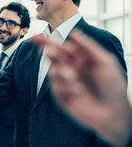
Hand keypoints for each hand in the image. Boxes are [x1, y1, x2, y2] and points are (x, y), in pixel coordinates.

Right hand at [32, 31, 131, 146]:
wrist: (113, 113)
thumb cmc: (113, 88)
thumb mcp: (105, 63)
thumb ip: (88, 47)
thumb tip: (73, 33)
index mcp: (80, 59)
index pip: (60, 46)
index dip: (47, 41)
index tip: (34, 37)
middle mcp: (70, 69)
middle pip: (53, 56)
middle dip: (51, 53)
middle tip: (53, 53)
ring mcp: (65, 82)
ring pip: (53, 72)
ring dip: (63, 74)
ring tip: (76, 82)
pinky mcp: (61, 96)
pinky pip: (56, 88)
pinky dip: (66, 88)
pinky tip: (78, 93)